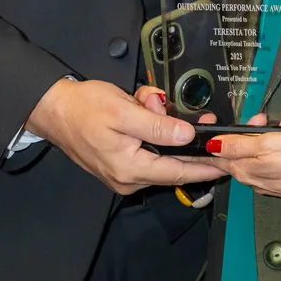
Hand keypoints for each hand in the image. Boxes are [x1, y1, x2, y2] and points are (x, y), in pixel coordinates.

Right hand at [26, 78, 221, 194]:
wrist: (52, 109)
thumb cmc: (84, 108)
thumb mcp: (124, 111)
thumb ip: (158, 126)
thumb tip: (188, 136)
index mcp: (130, 170)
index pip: (178, 172)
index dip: (205, 168)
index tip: (227, 164)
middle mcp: (127, 179)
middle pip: (170, 163)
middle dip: (182, 138)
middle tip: (187, 114)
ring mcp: (122, 174)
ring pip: (158, 154)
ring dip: (162, 129)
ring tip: (147, 101)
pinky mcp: (118, 164)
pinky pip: (146, 150)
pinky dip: (150, 131)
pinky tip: (140, 109)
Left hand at [203, 124, 280, 215]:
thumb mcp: (268, 146)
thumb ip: (237, 146)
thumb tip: (211, 146)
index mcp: (244, 170)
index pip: (219, 154)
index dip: (223, 134)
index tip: (231, 121)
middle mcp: (254, 177)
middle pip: (246, 147)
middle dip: (257, 128)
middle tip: (269, 118)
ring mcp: (272, 179)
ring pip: (268, 148)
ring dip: (279, 130)